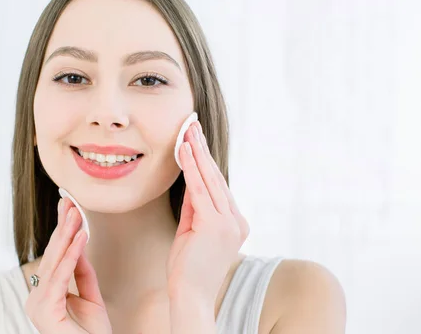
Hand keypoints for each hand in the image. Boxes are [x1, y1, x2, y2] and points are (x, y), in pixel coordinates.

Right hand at [25, 197, 111, 333]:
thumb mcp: (90, 298)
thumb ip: (83, 273)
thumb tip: (80, 243)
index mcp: (46, 295)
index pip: (55, 257)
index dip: (62, 231)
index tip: (69, 207)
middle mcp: (37, 298)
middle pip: (53, 256)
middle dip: (62, 227)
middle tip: (70, 202)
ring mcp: (38, 305)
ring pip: (55, 263)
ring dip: (67, 235)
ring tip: (76, 214)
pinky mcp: (45, 311)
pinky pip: (60, 278)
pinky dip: (72, 256)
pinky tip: (80, 238)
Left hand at [166, 121, 249, 304]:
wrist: (190, 296)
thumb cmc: (187, 268)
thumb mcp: (191, 230)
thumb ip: (194, 207)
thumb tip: (191, 180)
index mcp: (235, 223)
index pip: (217, 185)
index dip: (205, 160)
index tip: (195, 139)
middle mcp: (236, 220)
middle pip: (216, 177)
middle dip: (202, 149)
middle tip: (192, 124)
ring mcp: (229, 222)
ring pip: (210, 179)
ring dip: (197, 152)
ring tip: (187, 130)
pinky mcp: (216, 224)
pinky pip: (200, 189)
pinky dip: (191, 168)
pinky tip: (184, 150)